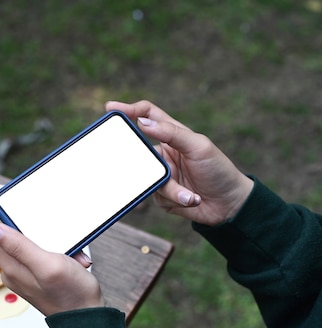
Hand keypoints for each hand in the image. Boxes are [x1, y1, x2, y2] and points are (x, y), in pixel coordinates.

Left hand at [0, 177, 106, 315]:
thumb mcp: (47, 265)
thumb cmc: (72, 294)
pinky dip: (58, 246)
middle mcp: (13, 267)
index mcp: (10, 264)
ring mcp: (24, 271)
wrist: (87, 321)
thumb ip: (19, 246)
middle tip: (26, 197)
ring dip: (45, 233)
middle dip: (18, 214)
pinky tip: (76, 255)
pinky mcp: (38, 273)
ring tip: (70, 246)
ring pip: (24, 239)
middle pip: (1, 230)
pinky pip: (41, 250)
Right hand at [105, 100, 253, 224]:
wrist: (230, 206)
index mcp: (172, 135)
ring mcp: (161, 174)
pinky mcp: (162, 195)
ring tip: (191, 194)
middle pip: (139, 151)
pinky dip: (174, 199)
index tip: (110, 109)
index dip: (129, 110)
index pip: (147, 116)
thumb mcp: (199, 147)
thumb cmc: (218, 170)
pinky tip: (192, 200)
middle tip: (155, 169)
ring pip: (148, 178)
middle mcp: (163, 153)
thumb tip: (142, 122)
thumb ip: (172, 133)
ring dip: (171, 189)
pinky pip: (156, 197)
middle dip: (142, 163)